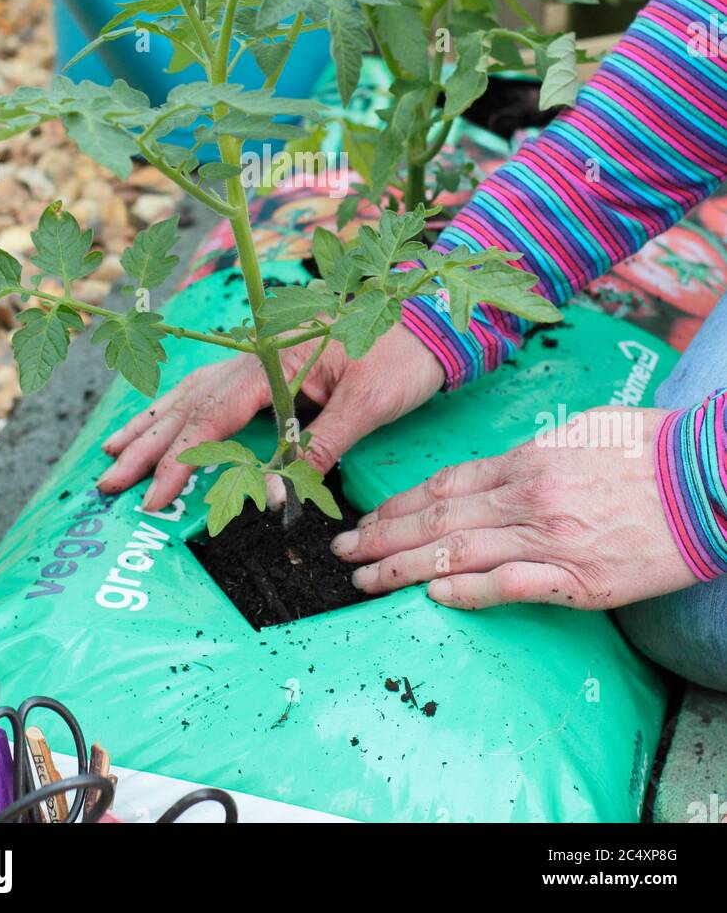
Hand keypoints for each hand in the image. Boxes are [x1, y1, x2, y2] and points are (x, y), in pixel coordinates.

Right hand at [98, 322, 444, 511]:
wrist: (433, 320)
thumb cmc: (406, 355)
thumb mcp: (368, 404)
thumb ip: (320, 447)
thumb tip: (276, 494)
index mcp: (273, 359)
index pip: (213, 417)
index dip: (178, 460)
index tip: (153, 497)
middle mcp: (257, 353)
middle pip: (190, 403)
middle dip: (148, 445)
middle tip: (109, 482)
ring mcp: (260, 355)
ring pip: (194, 392)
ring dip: (154, 423)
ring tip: (114, 450)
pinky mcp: (271, 363)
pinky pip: (214, 386)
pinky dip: (183, 406)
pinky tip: (165, 417)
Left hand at [332, 406, 697, 609]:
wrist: (707, 477)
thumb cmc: (649, 448)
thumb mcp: (580, 432)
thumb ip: (531, 455)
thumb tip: (496, 473)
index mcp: (526, 459)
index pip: (443, 484)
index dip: (398, 504)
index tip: (365, 518)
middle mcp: (527, 496)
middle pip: (437, 518)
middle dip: (383, 537)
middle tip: (340, 553)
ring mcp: (551, 538)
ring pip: (459, 552)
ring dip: (404, 567)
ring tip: (364, 579)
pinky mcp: (582, 579)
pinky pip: (512, 585)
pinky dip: (468, 591)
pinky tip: (433, 598)